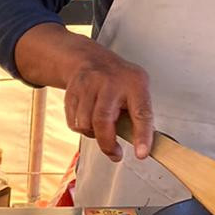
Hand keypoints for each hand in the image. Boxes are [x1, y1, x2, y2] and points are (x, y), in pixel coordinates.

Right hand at [63, 43, 153, 162]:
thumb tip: (139, 144)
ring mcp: (88, 86)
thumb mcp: (137, 89)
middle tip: (115, 154)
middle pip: (102, 120)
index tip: (141, 154)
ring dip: (93, 134)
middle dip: (107, 143)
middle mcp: (110, 82)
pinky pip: (73, 123)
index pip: (140, 112)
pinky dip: (81, 128)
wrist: (90, 60)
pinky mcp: (72, 93)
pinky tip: (88, 120)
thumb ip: (137, 114)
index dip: (142, 135)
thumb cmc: (118, 80)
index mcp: (134, 83)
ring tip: (100, 128)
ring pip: (85, 124)